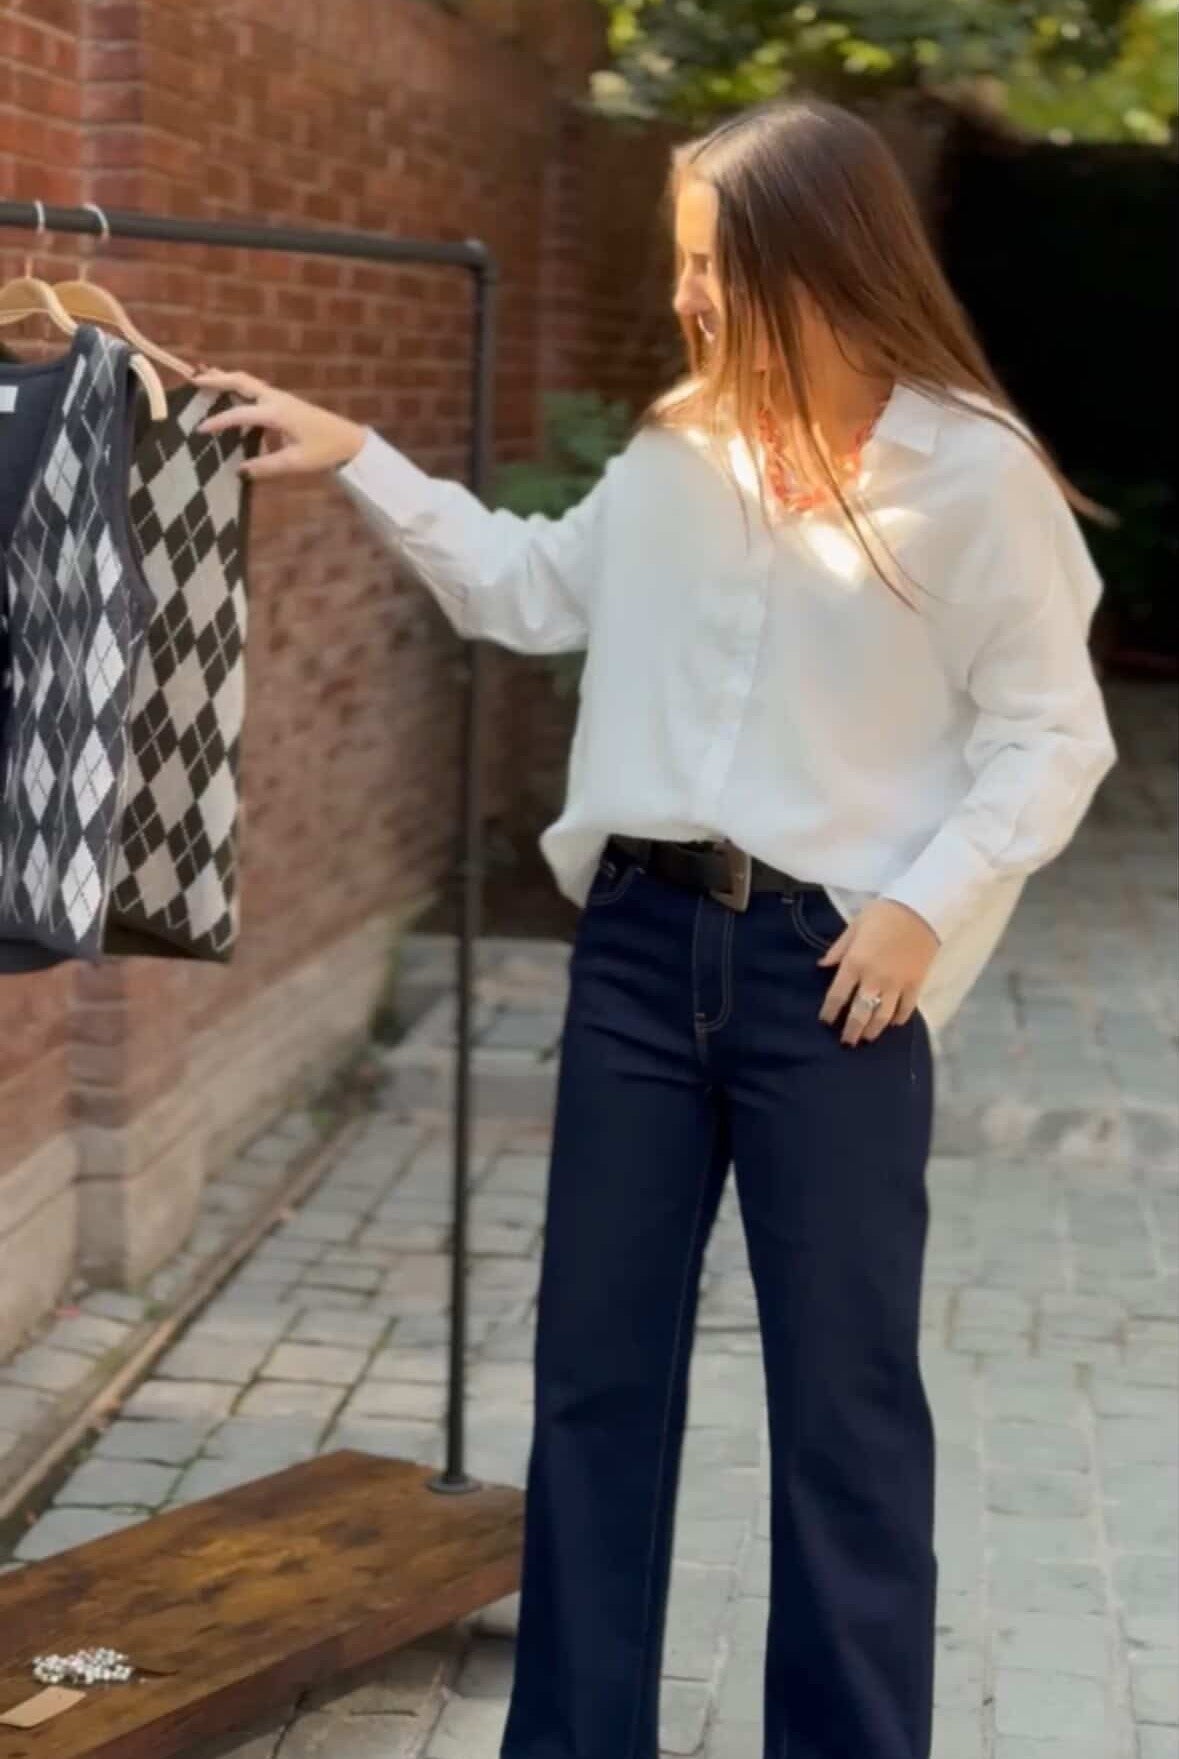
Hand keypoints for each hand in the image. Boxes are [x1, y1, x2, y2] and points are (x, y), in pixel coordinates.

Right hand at [193, 369, 366, 479]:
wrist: (349, 440)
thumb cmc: (324, 450)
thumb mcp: (295, 462)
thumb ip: (266, 466)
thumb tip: (240, 471)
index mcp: (277, 413)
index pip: (240, 414)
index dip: (219, 422)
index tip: (200, 429)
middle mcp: (276, 400)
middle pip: (241, 382)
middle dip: (217, 380)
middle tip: (194, 379)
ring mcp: (281, 398)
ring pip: (248, 382)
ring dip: (226, 379)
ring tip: (205, 378)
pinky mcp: (284, 403)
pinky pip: (256, 389)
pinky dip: (239, 387)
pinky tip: (231, 393)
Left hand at [817, 899, 938, 1046]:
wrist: (921, 909)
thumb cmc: (883, 913)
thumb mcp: (854, 926)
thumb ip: (839, 949)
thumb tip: (823, 966)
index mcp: (855, 963)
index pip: (837, 995)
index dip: (830, 1012)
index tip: (825, 1022)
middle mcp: (874, 979)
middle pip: (859, 1013)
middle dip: (851, 1031)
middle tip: (846, 1043)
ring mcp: (896, 984)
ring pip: (882, 1016)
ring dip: (873, 1030)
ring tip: (867, 1037)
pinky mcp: (915, 984)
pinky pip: (906, 1008)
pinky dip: (898, 1018)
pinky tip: (892, 1023)